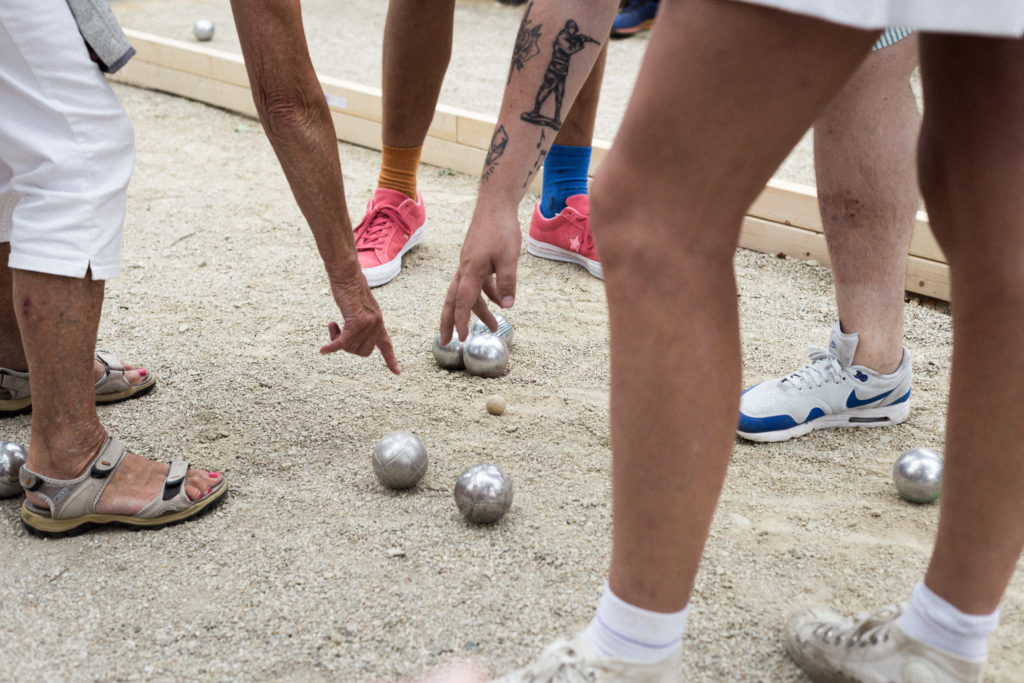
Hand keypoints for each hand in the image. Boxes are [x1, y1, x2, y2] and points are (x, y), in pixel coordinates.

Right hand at [320, 276, 399, 374]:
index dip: (391, 359)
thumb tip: (354, 336)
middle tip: (337, 331)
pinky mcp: (356, 322)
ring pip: (350, 347)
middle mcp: (377, 324)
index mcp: (378, 322)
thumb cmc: (349, 289)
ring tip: (333, 324)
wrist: (347, 276)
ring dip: (337, 341)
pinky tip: (323, 350)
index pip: (386, 344)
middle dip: (348, 347)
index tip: (397, 373)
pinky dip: (332, 347)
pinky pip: (342, 343)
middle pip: (362, 352)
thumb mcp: (359, 308)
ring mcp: (368, 324)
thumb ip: (361, 321)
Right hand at [440, 209, 521, 342]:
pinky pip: (477, 283)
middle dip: (449, 323)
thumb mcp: (509, 258)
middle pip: (452, 301)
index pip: (461, 302)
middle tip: (447, 343)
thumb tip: (507, 306)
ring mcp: (469, 265)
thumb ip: (507, 282)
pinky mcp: (476, 260)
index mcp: (471, 271)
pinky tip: (499, 301)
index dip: (460, 322)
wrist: (495, 206)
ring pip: (467, 294)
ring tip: (494, 327)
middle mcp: (465, 270)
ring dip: (477, 311)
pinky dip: (486, 294)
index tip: (462, 339)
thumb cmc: (501, 229)